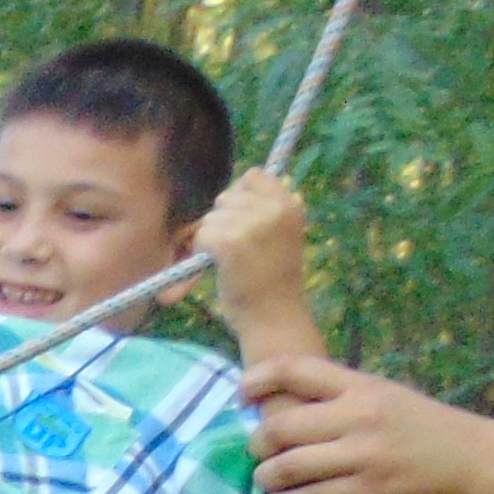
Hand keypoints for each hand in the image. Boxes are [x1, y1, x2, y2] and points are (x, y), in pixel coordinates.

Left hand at [188, 165, 305, 297]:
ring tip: (232, 261)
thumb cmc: (274, 281)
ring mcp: (251, 225)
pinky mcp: (229, 242)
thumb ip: (267, 211)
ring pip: (213, 216)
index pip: (254, 176)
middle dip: (225, 219)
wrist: (274, 318)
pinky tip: (218, 266)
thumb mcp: (283, 236)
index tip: (243, 220)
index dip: (241, 195)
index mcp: (291, 205)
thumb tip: (239, 186)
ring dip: (214, 236)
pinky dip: (203, 250)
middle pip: (228, 195)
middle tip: (238, 249)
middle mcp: (274, 210)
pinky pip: (203, 233)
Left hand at [241, 354, 493, 493]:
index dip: (257, 379)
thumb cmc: (427, 428)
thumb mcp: (387, 396)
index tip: (241, 393)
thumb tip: (288, 404)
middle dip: (256, 442)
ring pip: (288, 468)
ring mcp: (364, 456)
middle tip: (255, 450)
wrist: (478, 461)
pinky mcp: (370, 491)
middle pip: (280, 426)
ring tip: (265, 481)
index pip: (295, 369)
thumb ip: (342, 397)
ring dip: (266, 477)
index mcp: (362, 385)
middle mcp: (359, 416)